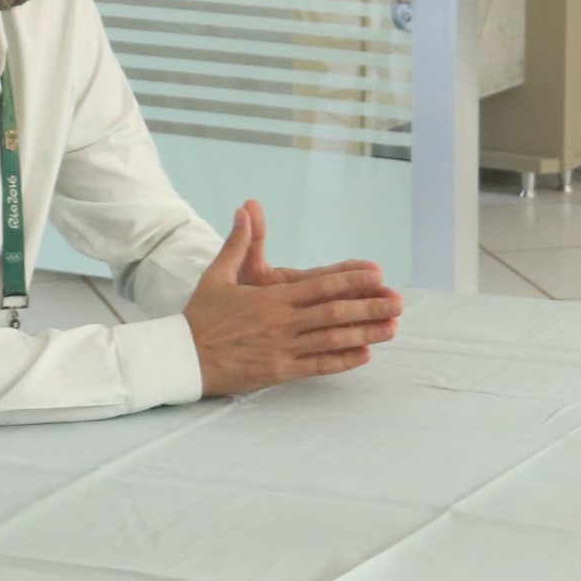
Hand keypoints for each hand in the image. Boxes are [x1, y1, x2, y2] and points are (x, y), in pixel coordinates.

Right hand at [183, 202, 400, 396]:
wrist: (182, 356)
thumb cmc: (200, 316)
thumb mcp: (218, 275)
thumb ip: (238, 243)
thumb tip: (246, 208)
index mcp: (271, 297)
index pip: (321, 286)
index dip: (352, 281)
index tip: (378, 276)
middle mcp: (282, 322)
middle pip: (334, 312)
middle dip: (369, 306)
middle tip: (398, 302)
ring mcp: (282, 348)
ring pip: (331, 340)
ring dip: (365, 333)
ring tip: (392, 328)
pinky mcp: (278, 372)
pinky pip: (316, 366)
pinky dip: (342, 361)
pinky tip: (365, 355)